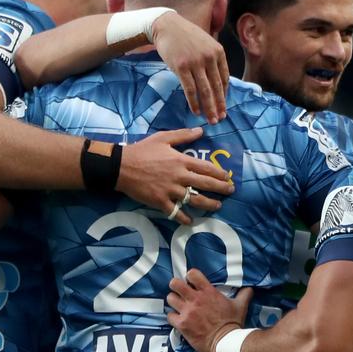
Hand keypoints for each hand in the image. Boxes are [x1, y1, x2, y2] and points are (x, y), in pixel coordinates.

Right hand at [119, 129, 234, 224]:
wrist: (121, 166)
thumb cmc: (142, 150)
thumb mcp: (163, 138)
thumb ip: (183, 135)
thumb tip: (201, 130)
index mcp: (181, 160)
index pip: (206, 168)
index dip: (219, 173)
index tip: (228, 177)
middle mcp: (179, 176)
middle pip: (205, 184)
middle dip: (221, 189)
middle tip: (231, 191)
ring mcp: (170, 190)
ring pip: (195, 200)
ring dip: (209, 205)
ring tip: (217, 206)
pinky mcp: (160, 202)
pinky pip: (176, 212)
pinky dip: (184, 218)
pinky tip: (191, 221)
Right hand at [152, 12, 228, 123]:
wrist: (166, 26)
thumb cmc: (185, 36)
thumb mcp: (205, 44)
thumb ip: (212, 59)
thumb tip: (216, 81)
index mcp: (218, 52)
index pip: (224, 78)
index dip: (224, 95)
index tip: (224, 107)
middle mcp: (209, 58)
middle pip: (217, 87)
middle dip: (219, 105)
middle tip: (220, 119)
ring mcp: (195, 63)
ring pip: (205, 91)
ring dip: (209, 108)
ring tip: (211, 120)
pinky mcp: (182, 67)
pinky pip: (190, 89)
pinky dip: (194, 102)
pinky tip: (196, 111)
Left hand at [166, 268, 251, 351]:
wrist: (226, 343)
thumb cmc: (233, 324)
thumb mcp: (240, 306)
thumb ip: (243, 294)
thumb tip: (250, 288)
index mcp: (208, 292)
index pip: (192, 274)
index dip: (190, 276)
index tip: (192, 282)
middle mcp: (195, 299)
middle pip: (175, 283)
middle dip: (175, 286)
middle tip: (179, 292)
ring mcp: (187, 311)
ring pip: (170, 298)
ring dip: (173, 301)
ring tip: (178, 306)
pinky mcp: (182, 324)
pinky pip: (169, 316)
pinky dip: (173, 317)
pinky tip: (178, 319)